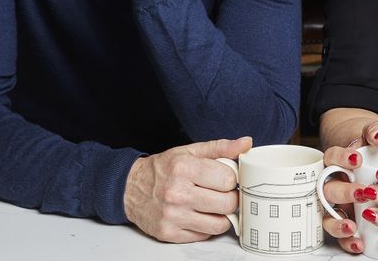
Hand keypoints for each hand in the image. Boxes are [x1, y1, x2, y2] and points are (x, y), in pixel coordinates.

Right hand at [123, 135, 250, 242]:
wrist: (130, 189)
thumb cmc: (163, 169)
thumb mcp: (189, 151)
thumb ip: (220, 148)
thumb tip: (246, 143)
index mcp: (184, 167)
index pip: (228, 179)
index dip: (231, 179)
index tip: (226, 179)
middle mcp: (177, 192)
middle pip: (227, 203)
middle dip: (230, 198)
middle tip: (223, 193)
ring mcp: (173, 216)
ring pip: (219, 224)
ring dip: (221, 215)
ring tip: (213, 205)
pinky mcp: (170, 233)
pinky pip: (204, 235)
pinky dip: (206, 227)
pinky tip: (199, 215)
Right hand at [320, 118, 377, 253]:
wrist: (373, 162)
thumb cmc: (369, 150)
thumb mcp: (372, 135)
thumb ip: (374, 132)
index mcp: (335, 162)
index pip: (330, 158)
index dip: (340, 159)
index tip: (356, 160)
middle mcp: (333, 184)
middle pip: (328, 189)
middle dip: (344, 192)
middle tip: (363, 193)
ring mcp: (338, 204)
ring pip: (328, 215)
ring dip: (337, 223)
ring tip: (351, 226)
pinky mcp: (346, 220)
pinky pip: (340, 234)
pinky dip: (346, 240)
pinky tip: (358, 242)